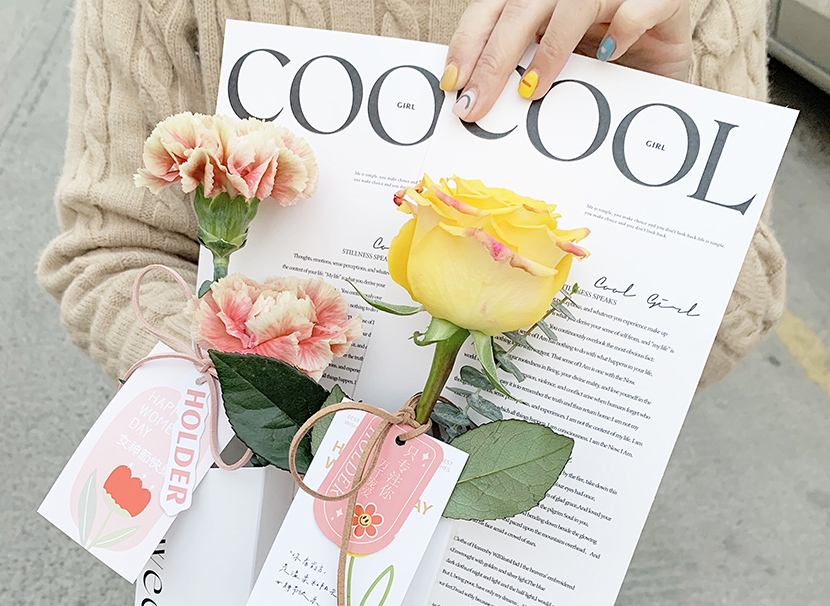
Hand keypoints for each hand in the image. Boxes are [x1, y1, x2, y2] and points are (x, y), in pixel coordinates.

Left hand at [441, 0, 691, 121]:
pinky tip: (609, 56)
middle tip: (476, 105)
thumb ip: (522, 67)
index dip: (468, 43)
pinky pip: (638, 6)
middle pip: (521, 10)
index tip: (453, 83)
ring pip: (575, 4)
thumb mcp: (558, 62)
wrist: (667, 49)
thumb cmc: (604, 55)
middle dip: (494, 60)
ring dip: (549, 50)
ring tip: (531, 90)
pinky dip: (624, 29)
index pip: (492, 9)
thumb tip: (477, 98)